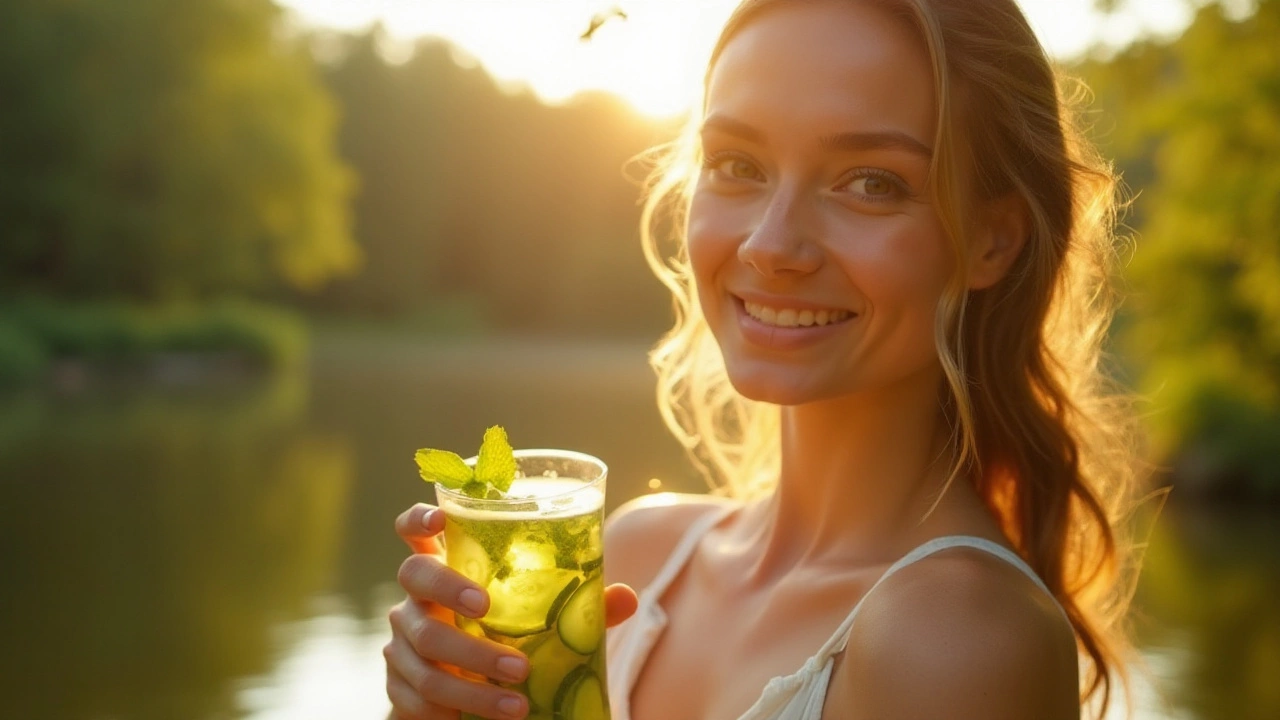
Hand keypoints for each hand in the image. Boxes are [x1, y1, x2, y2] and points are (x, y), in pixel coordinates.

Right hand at [384, 503, 637, 719]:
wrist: (469, 705)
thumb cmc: (509, 643)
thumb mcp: (540, 623)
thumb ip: (579, 607)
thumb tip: (626, 598)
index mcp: (446, 568)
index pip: (415, 530)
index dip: (419, 518)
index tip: (441, 519)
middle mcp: (417, 597)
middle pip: (415, 576)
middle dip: (449, 589)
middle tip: (487, 611)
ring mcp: (402, 640)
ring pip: (424, 648)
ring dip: (472, 674)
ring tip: (517, 699)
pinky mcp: (398, 685)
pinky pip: (417, 695)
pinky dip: (456, 709)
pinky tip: (489, 718)